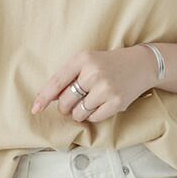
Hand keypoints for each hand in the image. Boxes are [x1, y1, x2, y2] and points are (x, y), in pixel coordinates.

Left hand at [30, 46, 156, 122]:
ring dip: (79, 113)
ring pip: (78, 113)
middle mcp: (93, 73)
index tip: (35, 109)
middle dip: (65, 107)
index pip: (56, 82)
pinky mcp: (116, 102)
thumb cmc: (108, 64)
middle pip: (65, 102)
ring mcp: (106, 88)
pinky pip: (93, 118)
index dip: (43, 98)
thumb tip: (48, 98)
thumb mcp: (86, 62)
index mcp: (82, 59)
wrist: (141, 65)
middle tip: (71, 104)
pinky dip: (92, 116)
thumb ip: (67, 77)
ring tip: (88, 103)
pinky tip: (100, 105)